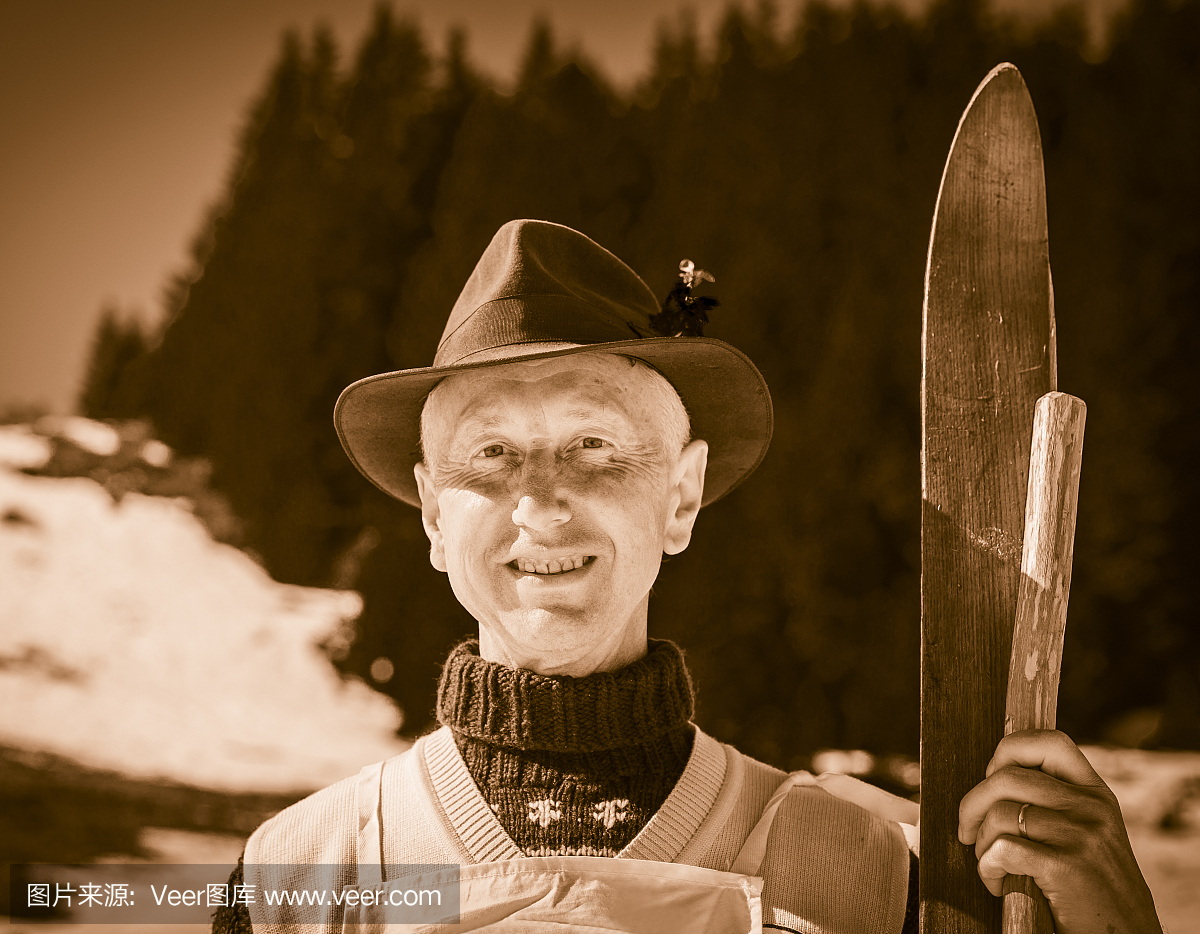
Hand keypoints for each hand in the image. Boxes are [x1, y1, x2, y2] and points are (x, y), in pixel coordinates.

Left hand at [958, 729, 1160, 933]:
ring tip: (992, 866)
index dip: (1008, 751)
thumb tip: (992, 777)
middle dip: (972, 806)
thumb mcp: (1090, 834)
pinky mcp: (1067, 868)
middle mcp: (1092, 809)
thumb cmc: (1094, 890)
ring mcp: (1082, 837)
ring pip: (999, 814)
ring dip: (981, 844)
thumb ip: (1057, 803)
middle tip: (969, 833)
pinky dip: (988, 869)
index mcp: (1096, 794)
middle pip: (1005, 778)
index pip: (1049, 741)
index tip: (992, 779)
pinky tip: (999, 885)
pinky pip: (1002, 849)